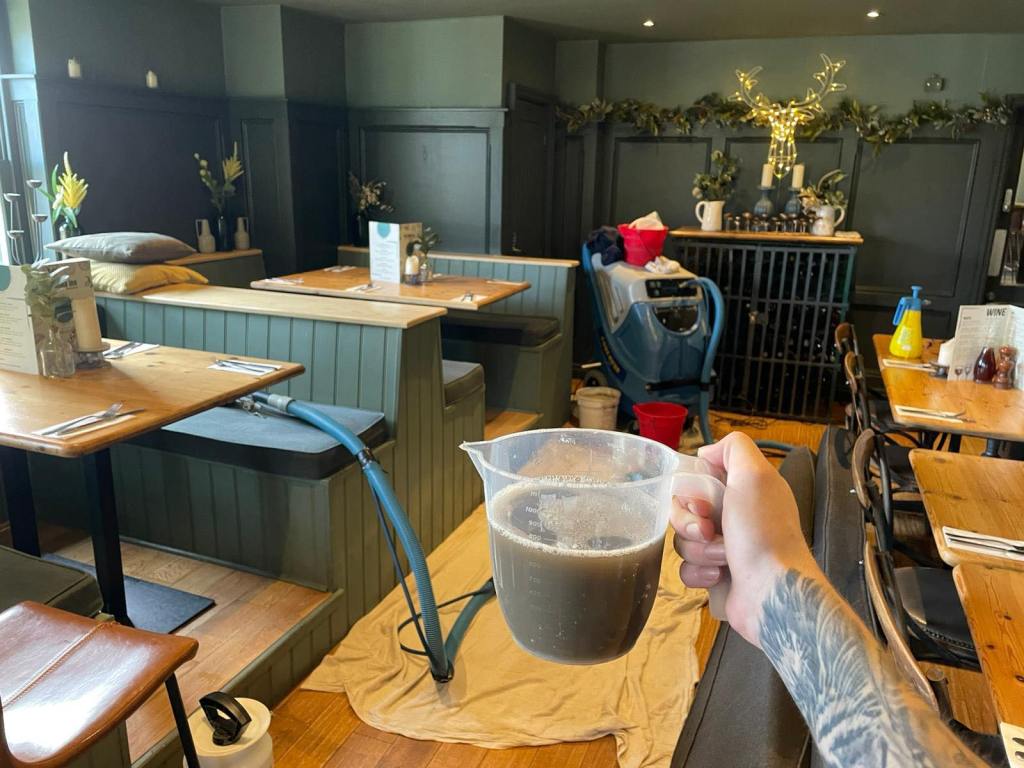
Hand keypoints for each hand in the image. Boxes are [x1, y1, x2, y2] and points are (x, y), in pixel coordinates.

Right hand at [671, 432, 816, 645]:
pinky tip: (719, 577)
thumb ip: (734, 448)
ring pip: (683, 540)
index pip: (698, 479)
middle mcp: (733, 516)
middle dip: (689, 522)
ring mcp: (724, 547)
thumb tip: (706, 453)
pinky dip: (700, 573)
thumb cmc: (763, 532)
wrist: (772, 592)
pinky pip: (686, 568)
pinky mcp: (715, 575)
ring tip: (724, 559)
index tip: (702, 503)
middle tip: (709, 531)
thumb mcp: (754, 475)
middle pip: (684, 510)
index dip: (691, 491)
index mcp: (743, 490)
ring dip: (699, 550)